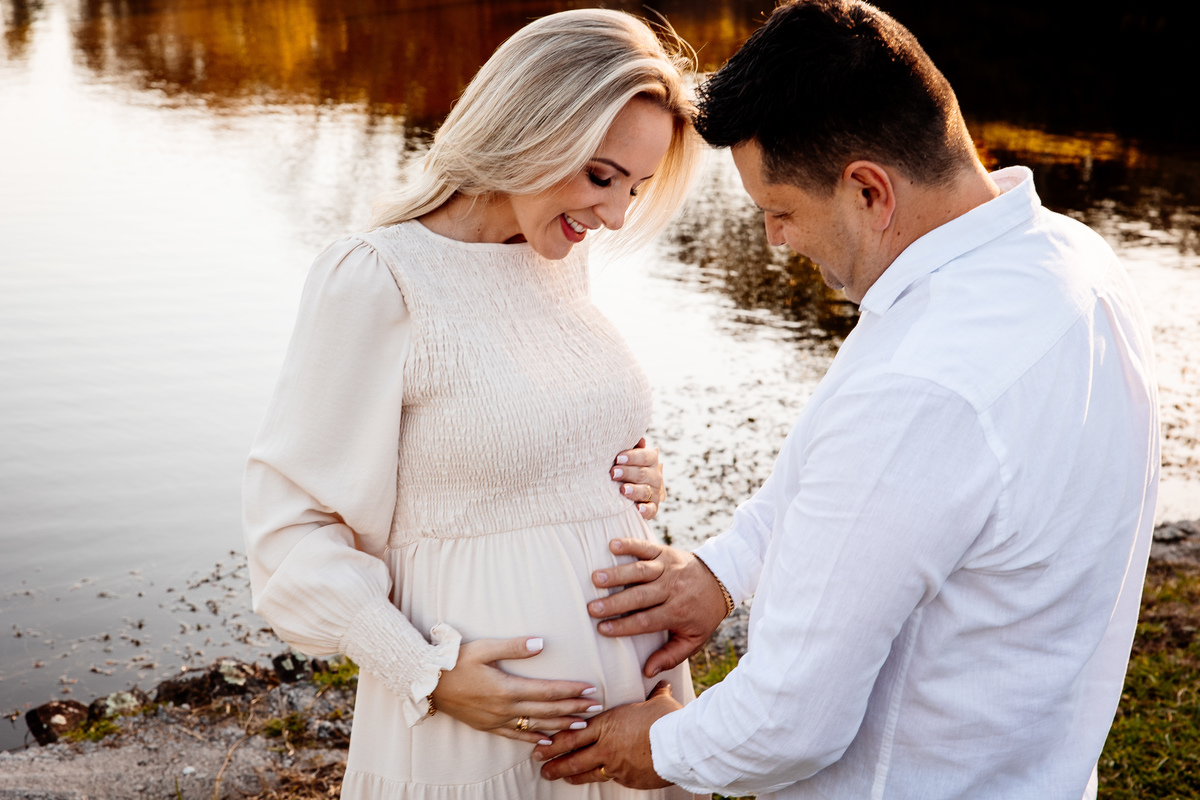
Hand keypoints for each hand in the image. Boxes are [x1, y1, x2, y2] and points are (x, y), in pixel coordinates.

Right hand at [430, 637, 601, 744]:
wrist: (427, 684)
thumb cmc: (454, 661)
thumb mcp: (484, 648)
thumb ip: (514, 647)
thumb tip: (541, 643)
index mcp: (507, 688)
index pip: (548, 691)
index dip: (570, 690)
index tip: (590, 688)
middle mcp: (505, 708)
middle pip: (547, 710)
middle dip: (573, 709)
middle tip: (596, 707)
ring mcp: (497, 720)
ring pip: (536, 725)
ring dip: (560, 725)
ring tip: (581, 725)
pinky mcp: (488, 726)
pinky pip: (515, 736)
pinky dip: (534, 738)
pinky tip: (547, 741)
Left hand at [535, 681, 679, 786]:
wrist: (681, 746)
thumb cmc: (668, 719)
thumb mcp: (658, 702)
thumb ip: (655, 694)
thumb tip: (662, 684)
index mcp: (608, 724)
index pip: (572, 735)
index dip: (554, 742)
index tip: (541, 745)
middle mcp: (606, 747)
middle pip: (572, 758)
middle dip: (553, 763)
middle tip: (540, 766)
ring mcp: (616, 766)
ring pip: (587, 772)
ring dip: (570, 775)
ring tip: (559, 777)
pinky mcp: (628, 779)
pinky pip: (611, 779)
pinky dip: (602, 778)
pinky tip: (596, 779)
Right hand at [588, 538, 728, 677]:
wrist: (721, 580)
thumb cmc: (702, 614)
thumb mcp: (694, 639)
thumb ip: (671, 656)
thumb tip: (647, 671)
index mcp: (678, 612)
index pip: (646, 621)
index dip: (623, 626)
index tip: (602, 629)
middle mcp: (672, 588)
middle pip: (639, 596)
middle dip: (614, 602)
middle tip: (591, 607)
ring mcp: (668, 568)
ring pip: (640, 571)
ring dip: (617, 573)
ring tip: (596, 578)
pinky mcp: (665, 552)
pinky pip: (646, 547)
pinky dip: (630, 544)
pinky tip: (612, 545)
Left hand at [612, 438, 665, 519]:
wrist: (623, 488)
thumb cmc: (622, 465)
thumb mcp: (625, 455)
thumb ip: (630, 446)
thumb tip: (640, 439)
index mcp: (650, 460)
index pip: (646, 456)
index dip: (632, 457)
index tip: (618, 458)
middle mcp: (655, 476)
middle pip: (643, 474)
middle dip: (628, 473)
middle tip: (613, 473)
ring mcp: (654, 493)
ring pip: (646, 491)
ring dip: (635, 490)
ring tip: (623, 489)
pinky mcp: (652, 508)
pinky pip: (651, 510)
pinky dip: (646, 510)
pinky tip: (638, 509)